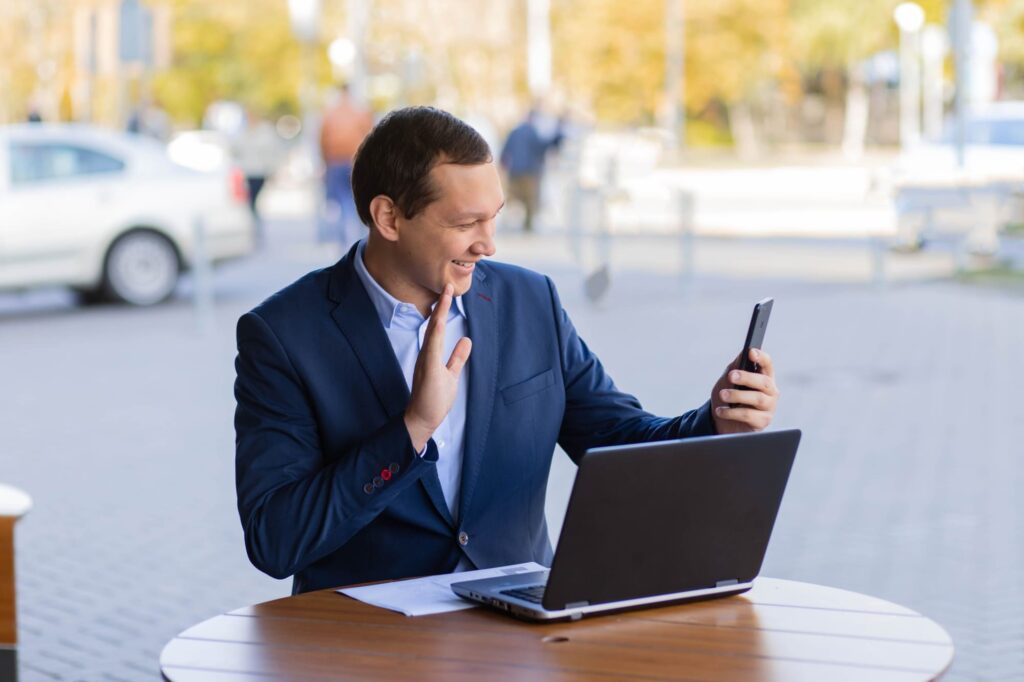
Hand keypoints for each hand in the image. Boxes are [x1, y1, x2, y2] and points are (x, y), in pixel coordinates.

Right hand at [404, 284, 472, 451]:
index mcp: (431, 354)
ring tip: (446, 294)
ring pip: (433, 331)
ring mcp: (426, 360)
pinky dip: (435, 333)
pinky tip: (438, 320)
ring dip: (440, 312)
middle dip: (442, 305)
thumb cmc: (434, 399)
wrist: (422, 419)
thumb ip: (458, 357)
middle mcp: (427, 353)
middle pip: (434, 324)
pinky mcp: (428, 369)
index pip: (438, 327)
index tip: (450, 292)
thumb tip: (466, 340)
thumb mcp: (451, 374)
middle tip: (448, 285)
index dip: (444, 310)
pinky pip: (432, 348)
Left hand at [711, 349, 778, 434]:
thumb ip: (735, 367)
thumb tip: (743, 353)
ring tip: (722, 395)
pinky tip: (720, 411)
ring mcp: (769, 407)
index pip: (767, 364)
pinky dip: (732, 412)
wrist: (723, 422)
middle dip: (747, 377)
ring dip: (737, 395)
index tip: (751, 352)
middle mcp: (770, 391)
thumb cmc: (729, 398)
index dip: (761, 357)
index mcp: (764, 377)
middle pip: (764, 381)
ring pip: (758, 398)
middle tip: (731, 376)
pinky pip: (749, 415)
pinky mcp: (763, 422)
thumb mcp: (728, 381)